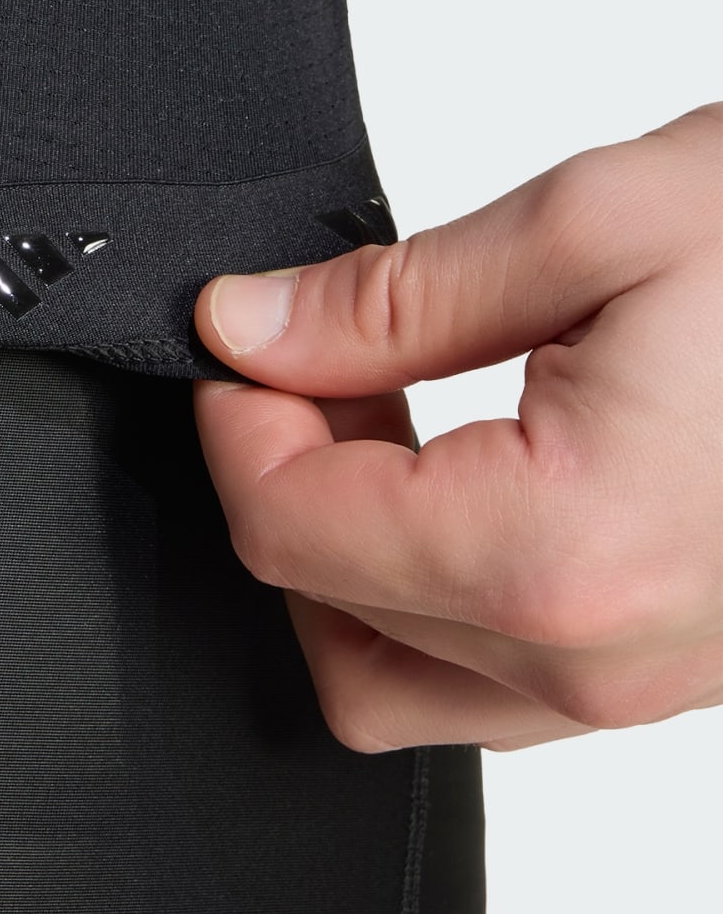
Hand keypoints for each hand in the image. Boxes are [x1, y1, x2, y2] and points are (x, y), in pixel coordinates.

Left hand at [192, 104, 722, 752]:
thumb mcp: (598, 225)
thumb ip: (389, 301)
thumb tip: (248, 328)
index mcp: (564, 555)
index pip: (288, 533)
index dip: (235, 423)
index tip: (241, 339)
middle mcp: (603, 661)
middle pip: (324, 619)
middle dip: (284, 481)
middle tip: (313, 358)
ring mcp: (652, 687)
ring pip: (398, 676)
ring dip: (351, 546)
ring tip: (385, 405)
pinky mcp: (683, 670)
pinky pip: (495, 673)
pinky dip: (434, 580)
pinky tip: (463, 457)